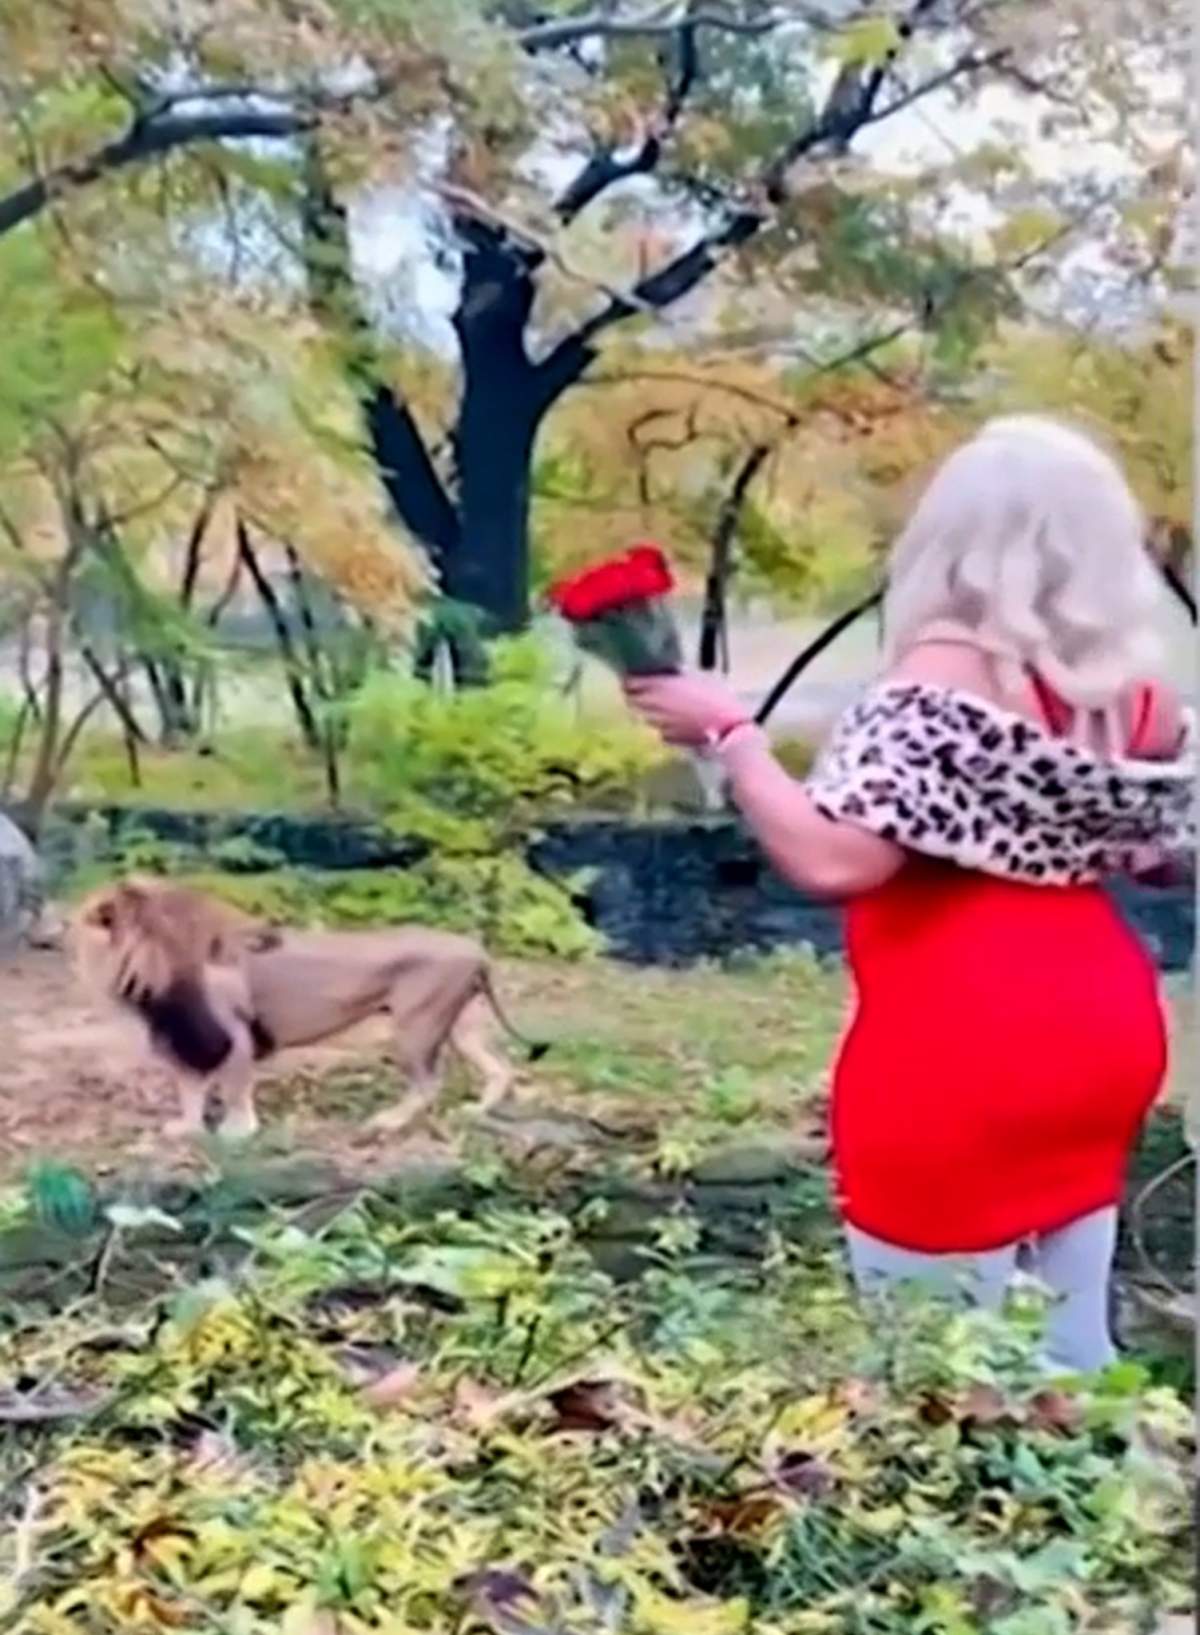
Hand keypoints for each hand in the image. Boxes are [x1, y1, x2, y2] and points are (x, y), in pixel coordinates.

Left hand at [624, 672, 749, 747]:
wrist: (727, 728)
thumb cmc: (718, 697)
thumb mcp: (700, 677)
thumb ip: (680, 674)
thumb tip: (671, 671)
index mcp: (661, 685)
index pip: (631, 683)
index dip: (630, 681)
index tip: (632, 679)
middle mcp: (654, 705)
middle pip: (631, 701)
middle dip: (634, 697)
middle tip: (642, 693)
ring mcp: (659, 723)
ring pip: (643, 716)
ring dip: (647, 712)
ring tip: (659, 708)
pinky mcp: (667, 738)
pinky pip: (657, 729)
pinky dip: (661, 726)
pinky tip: (673, 723)